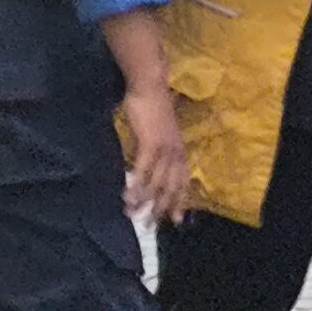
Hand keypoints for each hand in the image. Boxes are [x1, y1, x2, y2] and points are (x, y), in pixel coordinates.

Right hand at [122, 86, 192, 223]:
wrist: (149, 85)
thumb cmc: (152, 105)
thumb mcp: (158, 131)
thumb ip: (156, 146)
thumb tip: (148, 160)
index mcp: (179, 149)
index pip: (183, 180)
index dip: (180, 201)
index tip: (176, 219)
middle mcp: (176, 151)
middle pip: (172, 187)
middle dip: (162, 208)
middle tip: (151, 225)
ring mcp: (165, 148)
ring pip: (158, 182)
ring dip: (145, 201)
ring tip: (134, 215)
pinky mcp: (151, 143)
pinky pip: (144, 170)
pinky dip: (136, 186)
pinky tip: (128, 197)